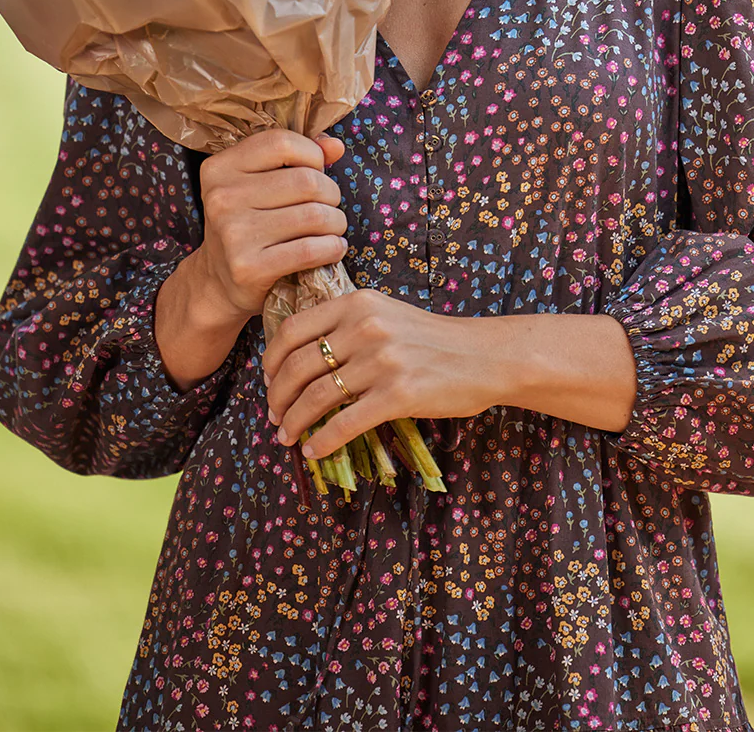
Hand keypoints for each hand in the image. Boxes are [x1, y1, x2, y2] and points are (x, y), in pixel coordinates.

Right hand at [155, 128, 347, 391]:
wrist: (219, 282)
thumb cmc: (248, 225)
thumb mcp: (260, 185)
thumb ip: (297, 158)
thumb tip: (335, 146)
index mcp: (219, 168)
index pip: (282, 143)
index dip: (312, 155)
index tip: (316, 172)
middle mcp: (221, 198)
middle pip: (305, 181)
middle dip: (331, 194)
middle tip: (330, 207)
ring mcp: (233, 234)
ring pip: (314, 216)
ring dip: (336, 223)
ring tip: (333, 229)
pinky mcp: (249, 267)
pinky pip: (310, 250)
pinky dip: (333, 248)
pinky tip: (333, 248)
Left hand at [262, 290, 516, 458]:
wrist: (485, 355)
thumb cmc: (433, 339)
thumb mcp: (386, 315)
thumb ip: (347, 325)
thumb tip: (300, 359)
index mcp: (357, 303)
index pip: (292, 329)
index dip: (271, 360)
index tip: (268, 380)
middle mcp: (365, 327)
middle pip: (298, 365)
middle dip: (278, 396)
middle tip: (275, 415)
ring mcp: (382, 360)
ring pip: (317, 396)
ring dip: (295, 421)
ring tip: (288, 436)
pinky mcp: (399, 393)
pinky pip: (346, 423)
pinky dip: (324, 441)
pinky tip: (315, 451)